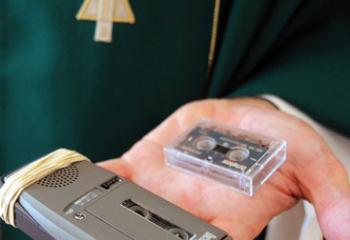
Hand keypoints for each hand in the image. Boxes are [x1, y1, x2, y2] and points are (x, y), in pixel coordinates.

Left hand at [99, 98, 349, 239]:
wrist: (240, 118)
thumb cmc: (272, 138)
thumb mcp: (308, 157)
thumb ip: (330, 190)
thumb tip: (349, 227)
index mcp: (228, 220)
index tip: (191, 233)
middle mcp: (189, 213)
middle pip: (158, 237)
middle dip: (139, 234)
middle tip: (118, 233)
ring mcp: (161, 190)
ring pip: (127, 214)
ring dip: (109, 219)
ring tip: (87, 227)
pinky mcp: (140, 166)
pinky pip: (111, 179)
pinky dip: (93, 183)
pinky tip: (78, 184)